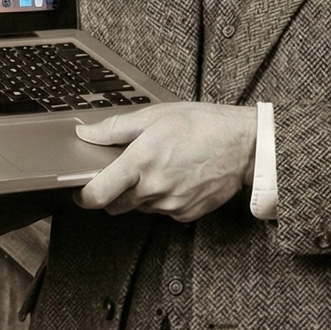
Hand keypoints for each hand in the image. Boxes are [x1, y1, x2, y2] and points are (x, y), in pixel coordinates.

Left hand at [74, 103, 256, 221]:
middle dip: (115, 192)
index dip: (84, 196)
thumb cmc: (205, 125)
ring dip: (142, 195)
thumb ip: (115, 128)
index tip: (84, 191)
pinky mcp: (187, 213)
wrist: (246, 145)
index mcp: (140, 163)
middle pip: (115, 206)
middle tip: (129, 172)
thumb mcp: (157, 116)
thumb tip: (86, 133)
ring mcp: (171, 204)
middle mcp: (153, 188)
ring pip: (140, 208)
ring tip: (162, 169)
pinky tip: (178, 179)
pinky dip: (165, 200)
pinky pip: (164, 212)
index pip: (96, 195)